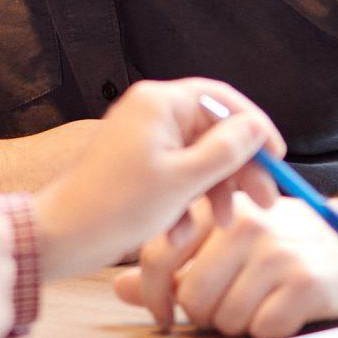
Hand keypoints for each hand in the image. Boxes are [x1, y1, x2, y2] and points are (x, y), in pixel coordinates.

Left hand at [33, 79, 286, 279]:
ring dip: (213, 192)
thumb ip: (226, 151)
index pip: (223, 100)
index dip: (255, 129)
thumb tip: (256, 128)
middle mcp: (150, 112)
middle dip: (238, 169)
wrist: (60, 237)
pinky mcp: (134, 166)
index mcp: (161, 103)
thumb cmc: (117, 206)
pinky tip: (178, 234)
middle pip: (212, 131)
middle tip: (264, 202)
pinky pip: (173, 176)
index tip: (277, 160)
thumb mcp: (184, 181)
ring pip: (196, 159)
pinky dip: (183, 203)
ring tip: (221, 224)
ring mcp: (141, 139)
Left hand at [116, 189, 337, 337]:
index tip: (161, 315)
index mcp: (218, 209)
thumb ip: (173, 263)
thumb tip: (122, 287)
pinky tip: (282, 309)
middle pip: (192, 298)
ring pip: (225, 318)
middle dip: (203, 314)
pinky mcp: (306, 281)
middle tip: (224, 306)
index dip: (155, 295)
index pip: (161, 256)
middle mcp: (245, 225)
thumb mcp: (225, 240)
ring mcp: (276, 252)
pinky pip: (262, 328)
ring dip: (236, 322)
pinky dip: (268, 328)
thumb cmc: (282, 242)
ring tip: (257, 301)